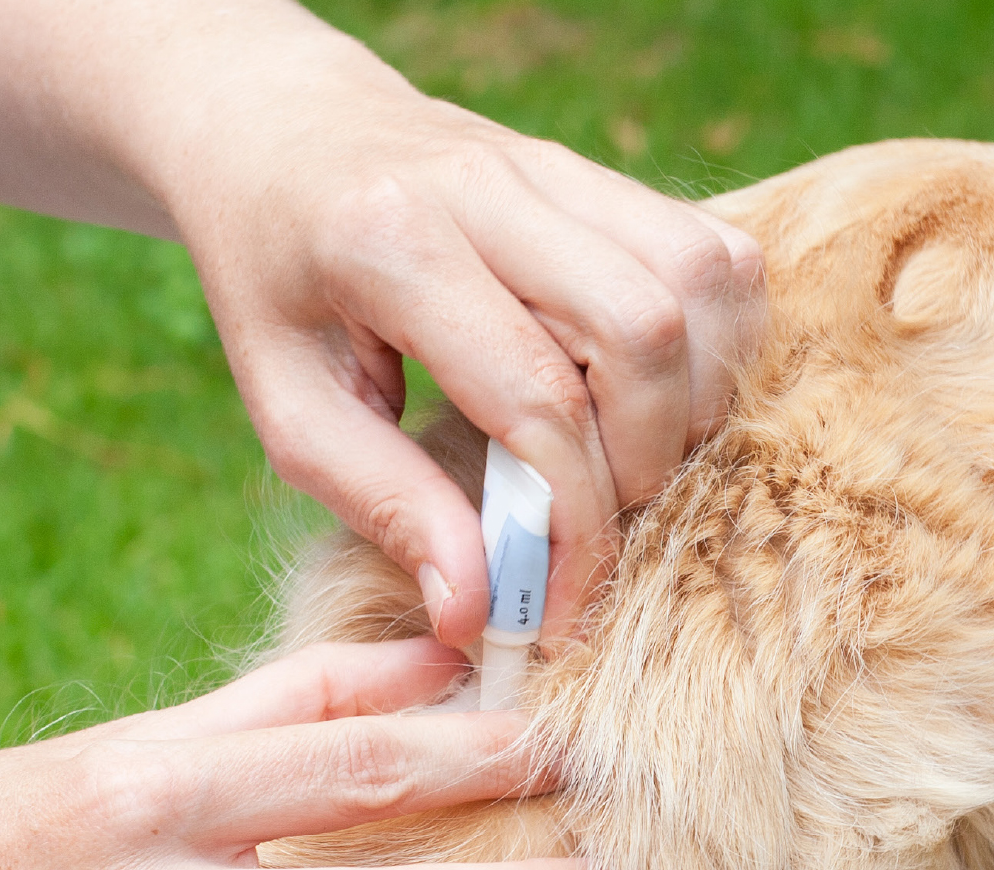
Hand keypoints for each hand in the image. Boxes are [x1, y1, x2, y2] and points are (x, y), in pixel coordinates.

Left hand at [156, 41, 764, 645]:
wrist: (281, 134)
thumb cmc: (276, 283)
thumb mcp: (289, 407)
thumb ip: (383, 504)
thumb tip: (476, 612)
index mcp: (389, 242)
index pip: (536, 397)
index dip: (571, 523)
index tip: (556, 607)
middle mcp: (489, 186)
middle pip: (643, 329)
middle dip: (644, 461)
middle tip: (595, 524)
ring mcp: (558, 166)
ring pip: (702, 281)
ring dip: (694, 399)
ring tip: (630, 461)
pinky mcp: (603, 172)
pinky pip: (716, 253)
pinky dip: (716, 341)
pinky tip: (659, 395)